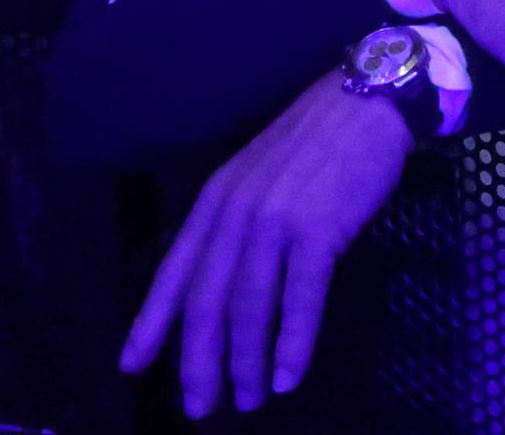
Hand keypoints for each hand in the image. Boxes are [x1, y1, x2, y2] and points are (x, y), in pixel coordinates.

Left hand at [121, 70, 414, 417]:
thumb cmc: (320, 139)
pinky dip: (293, 343)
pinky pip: (300, 298)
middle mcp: (236, 213)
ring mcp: (276, 221)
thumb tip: (230, 278)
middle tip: (198, 408)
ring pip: (249, 307)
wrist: (371, 100)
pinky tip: (289, 376)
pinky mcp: (319, 230)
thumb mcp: (260, 173)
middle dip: (198, 362)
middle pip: (207, 301)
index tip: (133, 367)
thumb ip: (240, 219)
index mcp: (216, 199)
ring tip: (248, 400)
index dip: (151, 323)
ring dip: (246, 362)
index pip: (174, 272)